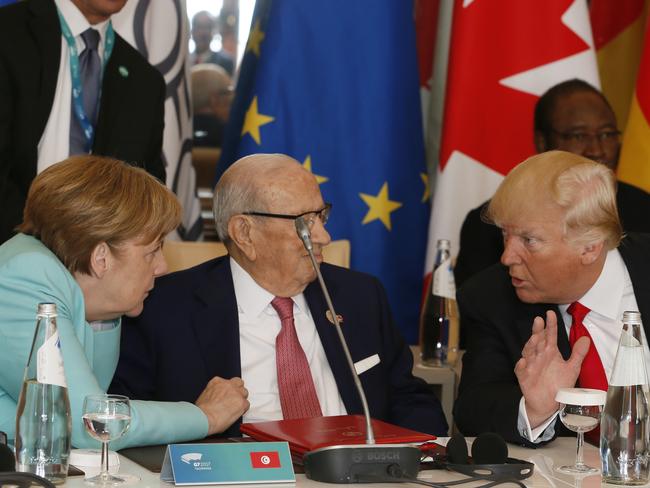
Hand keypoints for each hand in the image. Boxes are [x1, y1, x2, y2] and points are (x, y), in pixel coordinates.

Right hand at [195, 376, 249, 434]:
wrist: (204, 418)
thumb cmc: (201, 411)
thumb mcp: (204, 396)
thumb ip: (213, 393)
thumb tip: (216, 398)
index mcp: (217, 382)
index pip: (228, 381)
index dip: (228, 389)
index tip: (227, 395)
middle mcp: (228, 384)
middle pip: (239, 383)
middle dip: (237, 390)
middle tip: (234, 399)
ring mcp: (236, 393)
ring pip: (244, 392)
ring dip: (241, 399)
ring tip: (235, 408)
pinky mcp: (241, 402)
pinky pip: (247, 404)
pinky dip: (243, 409)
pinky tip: (236, 413)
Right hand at [514, 310, 589, 427]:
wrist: (548, 403)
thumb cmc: (558, 384)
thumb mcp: (572, 368)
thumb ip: (578, 353)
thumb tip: (586, 339)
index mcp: (550, 352)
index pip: (550, 335)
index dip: (550, 325)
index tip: (550, 314)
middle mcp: (539, 356)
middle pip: (537, 340)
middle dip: (537, 331)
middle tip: (539, 321)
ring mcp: (531, 365)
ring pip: (529, 352)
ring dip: (530, 345)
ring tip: (534, 338)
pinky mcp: (524, 376)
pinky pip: (521, 370)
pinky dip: (521, 365)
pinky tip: (524, 361)